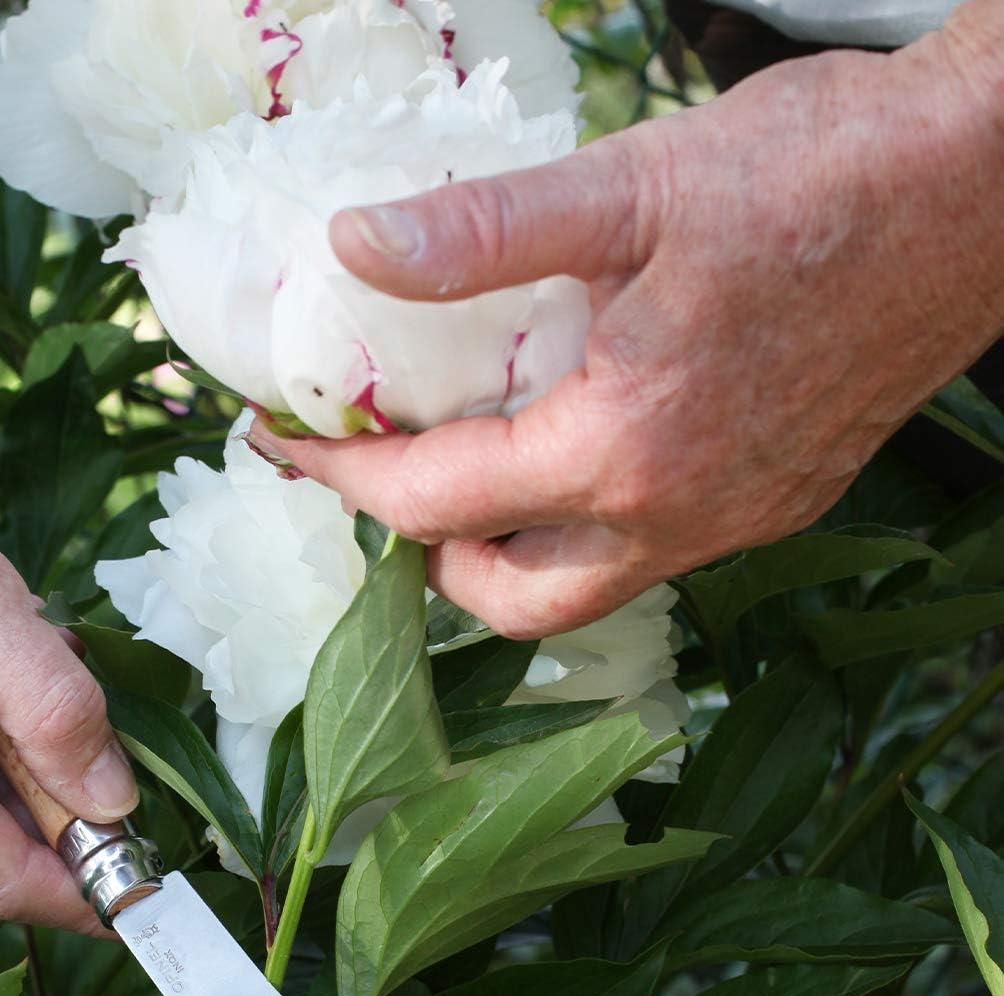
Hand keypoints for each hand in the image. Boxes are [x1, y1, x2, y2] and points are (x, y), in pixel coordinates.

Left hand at [252, 12, 1003, 635]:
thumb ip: (481, 233)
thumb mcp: (632, 185)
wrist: (989, 186)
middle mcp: (676, 515)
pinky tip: (573, 450)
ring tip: (464, 472)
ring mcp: (733, 522)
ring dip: (502, 554)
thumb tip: (351, 247)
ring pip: (581, 592)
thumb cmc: (824, 173)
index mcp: (622, 447)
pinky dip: (581, 529)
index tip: (286, 440)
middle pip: (504, 598)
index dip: (341, 475)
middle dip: (420, 553)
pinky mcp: (777, 504)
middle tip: (378, 476)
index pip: (434, 502)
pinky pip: (649, 555)